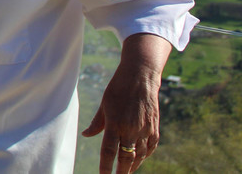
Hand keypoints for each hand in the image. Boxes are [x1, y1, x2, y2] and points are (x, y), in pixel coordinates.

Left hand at [81, 34, 171, 173]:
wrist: (141, 76)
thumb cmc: (118, 88)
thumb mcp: (104, 104)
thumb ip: (97, 123)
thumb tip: (86, 135)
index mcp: (115, 123)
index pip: (108, 151)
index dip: (105, 166)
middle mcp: (131, 129)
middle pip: (126, 158)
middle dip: (121, 172)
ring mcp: (145, 130)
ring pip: (139, 156)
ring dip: (132, 166)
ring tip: (126, 171)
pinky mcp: (155, 128)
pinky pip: (150, 148)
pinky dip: (144, 156)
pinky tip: (139, 159)